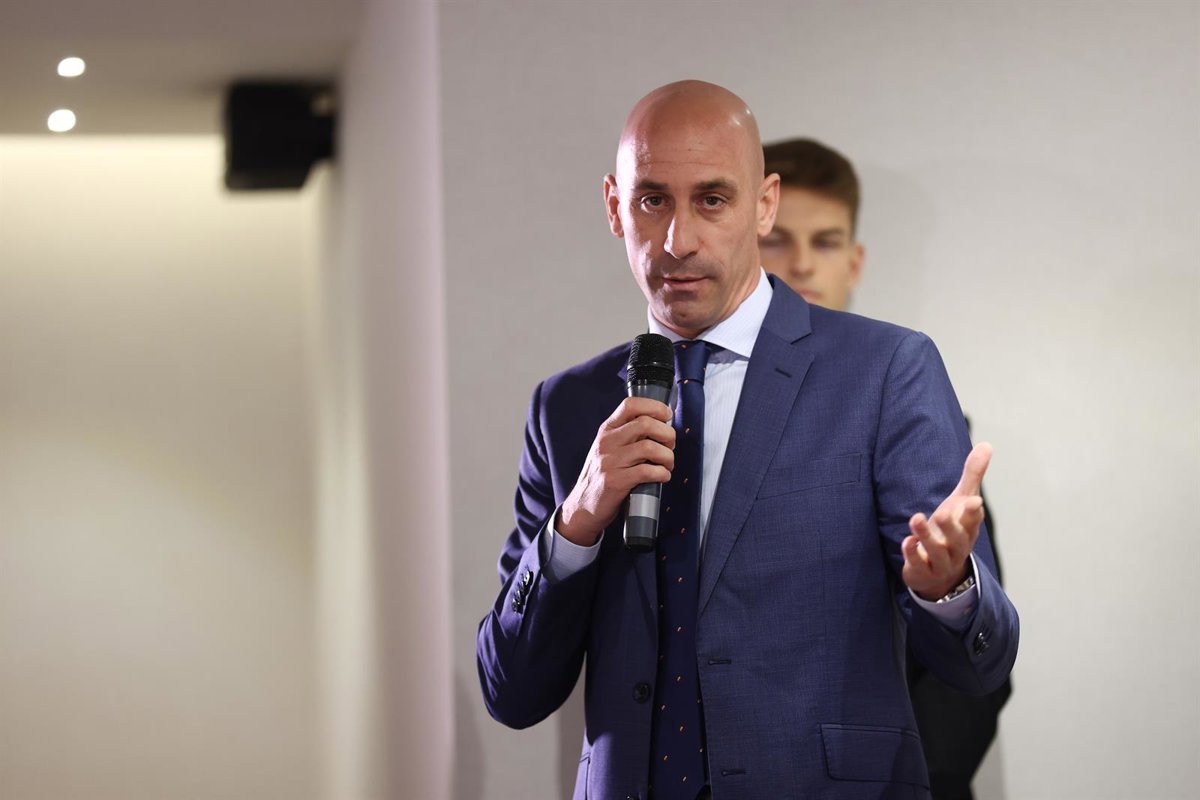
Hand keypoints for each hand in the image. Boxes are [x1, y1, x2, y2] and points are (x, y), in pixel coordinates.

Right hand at [558, 397, 675, 545]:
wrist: (583, 506)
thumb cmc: (603, 475)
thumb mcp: (609, 448)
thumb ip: (629, 435)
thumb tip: (662, 426)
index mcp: (607, 430)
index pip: (631, 405)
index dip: (655, 407)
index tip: (667, 416)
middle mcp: (607, 442)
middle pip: (646, 423)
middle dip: (667, 434)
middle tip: (670, 446)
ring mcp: (610, 461)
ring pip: (650, 448)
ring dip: (668, 456)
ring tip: (667, 464)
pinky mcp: (615, 481)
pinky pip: (647, 471)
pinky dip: (662, 473)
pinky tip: (662, 476)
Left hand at [902, 442, 991, 600]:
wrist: (940, 573)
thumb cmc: (952, 530)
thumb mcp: (961, 502)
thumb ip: (972, 475)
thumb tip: (987, 444)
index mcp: (968, 529)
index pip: (974, 522)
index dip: (973, 513)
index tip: (973, 502)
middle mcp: (957, 547)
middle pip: (958, 539)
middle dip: (950, 527)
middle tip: (941, 513)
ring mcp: (941, 562)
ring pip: (936, 552)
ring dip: (926, 536)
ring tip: (915, 518)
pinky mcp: (923, 572)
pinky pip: (919, 565)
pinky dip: (913, 554)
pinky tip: (907, 541)